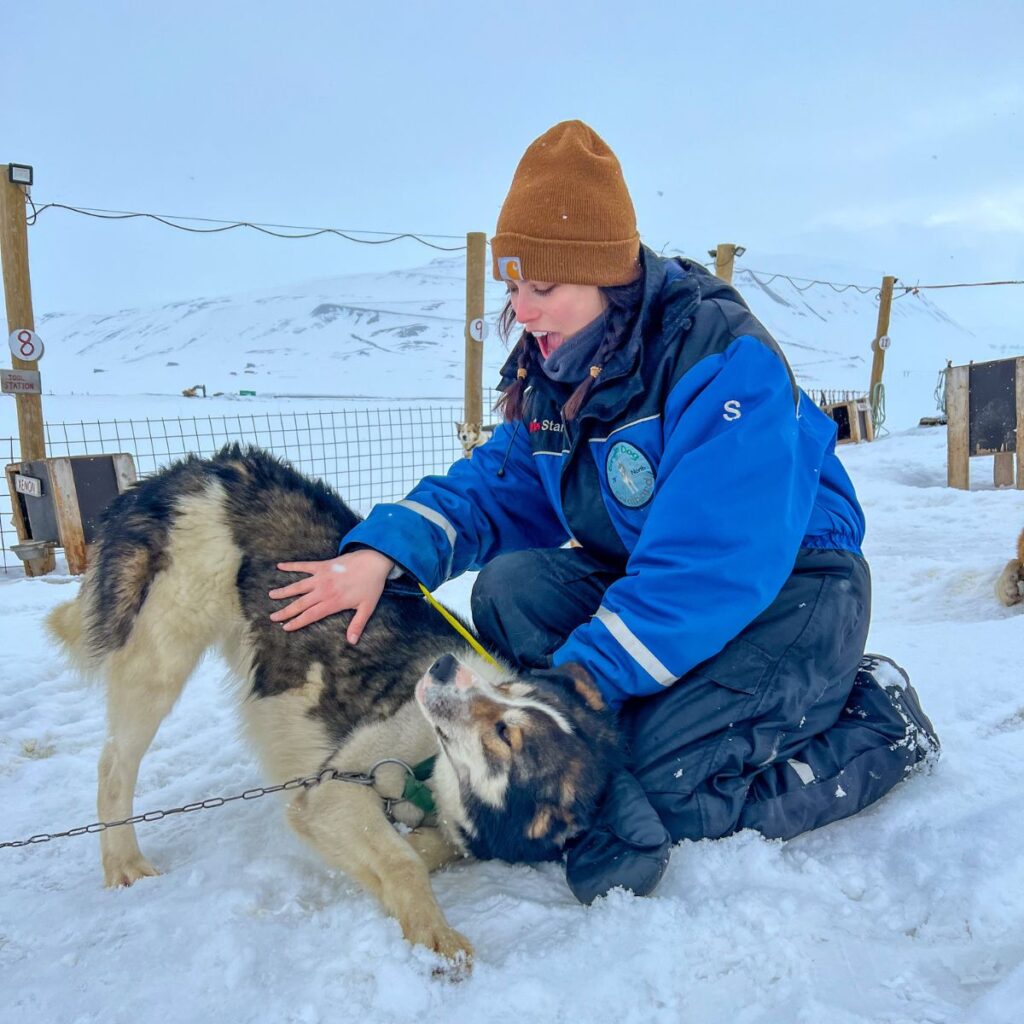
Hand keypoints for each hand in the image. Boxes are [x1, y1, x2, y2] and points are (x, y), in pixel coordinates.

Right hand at [269, 548, 394, 640]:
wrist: (374, 561)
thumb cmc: (371, 585)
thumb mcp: (367, 608)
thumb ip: (357, 625)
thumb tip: (352, 642)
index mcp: (333, 602)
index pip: (310, 615)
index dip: (297, 622)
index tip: (285, 627)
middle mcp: (323, 590)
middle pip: (300, 603)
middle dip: (285, 611)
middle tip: (272, 617)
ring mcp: (321, 577)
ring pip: (298, 586)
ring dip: (284, 591)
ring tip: (271, 595)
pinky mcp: (322, 565)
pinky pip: (303, 566)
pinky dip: (291, 566)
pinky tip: (280, 566)